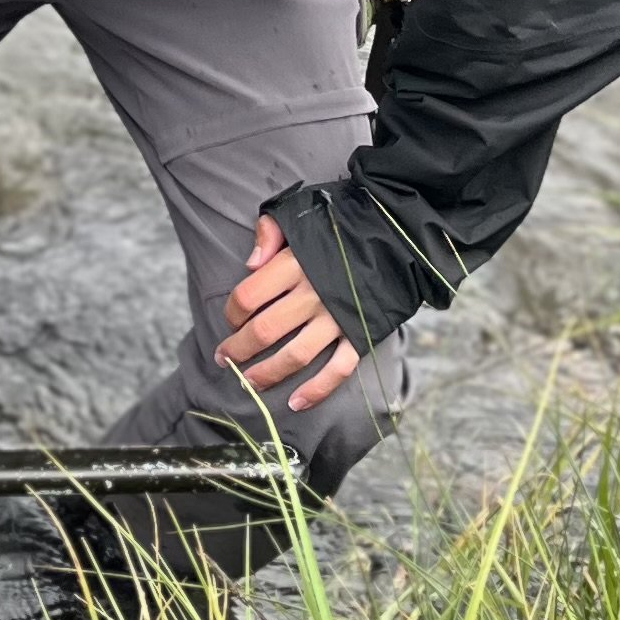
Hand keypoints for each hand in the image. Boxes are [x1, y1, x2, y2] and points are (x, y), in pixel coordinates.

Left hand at [214, 215, 362, 411]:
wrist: (395, 234)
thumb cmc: (338, 225)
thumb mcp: (298, 215)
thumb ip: (269, 234)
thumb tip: (249, 264)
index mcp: (293, 264)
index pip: (247, 297)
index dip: (231, 312)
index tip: (230, 320)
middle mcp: (313, 294)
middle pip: (264, 331)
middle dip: (238, 350)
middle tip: (224, 359)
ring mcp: (338, 318)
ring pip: (296, 355)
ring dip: (268, 373)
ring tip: (249, 382)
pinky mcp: (361, 334)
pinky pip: (338, 370)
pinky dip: (317, 390)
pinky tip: (296, 404)